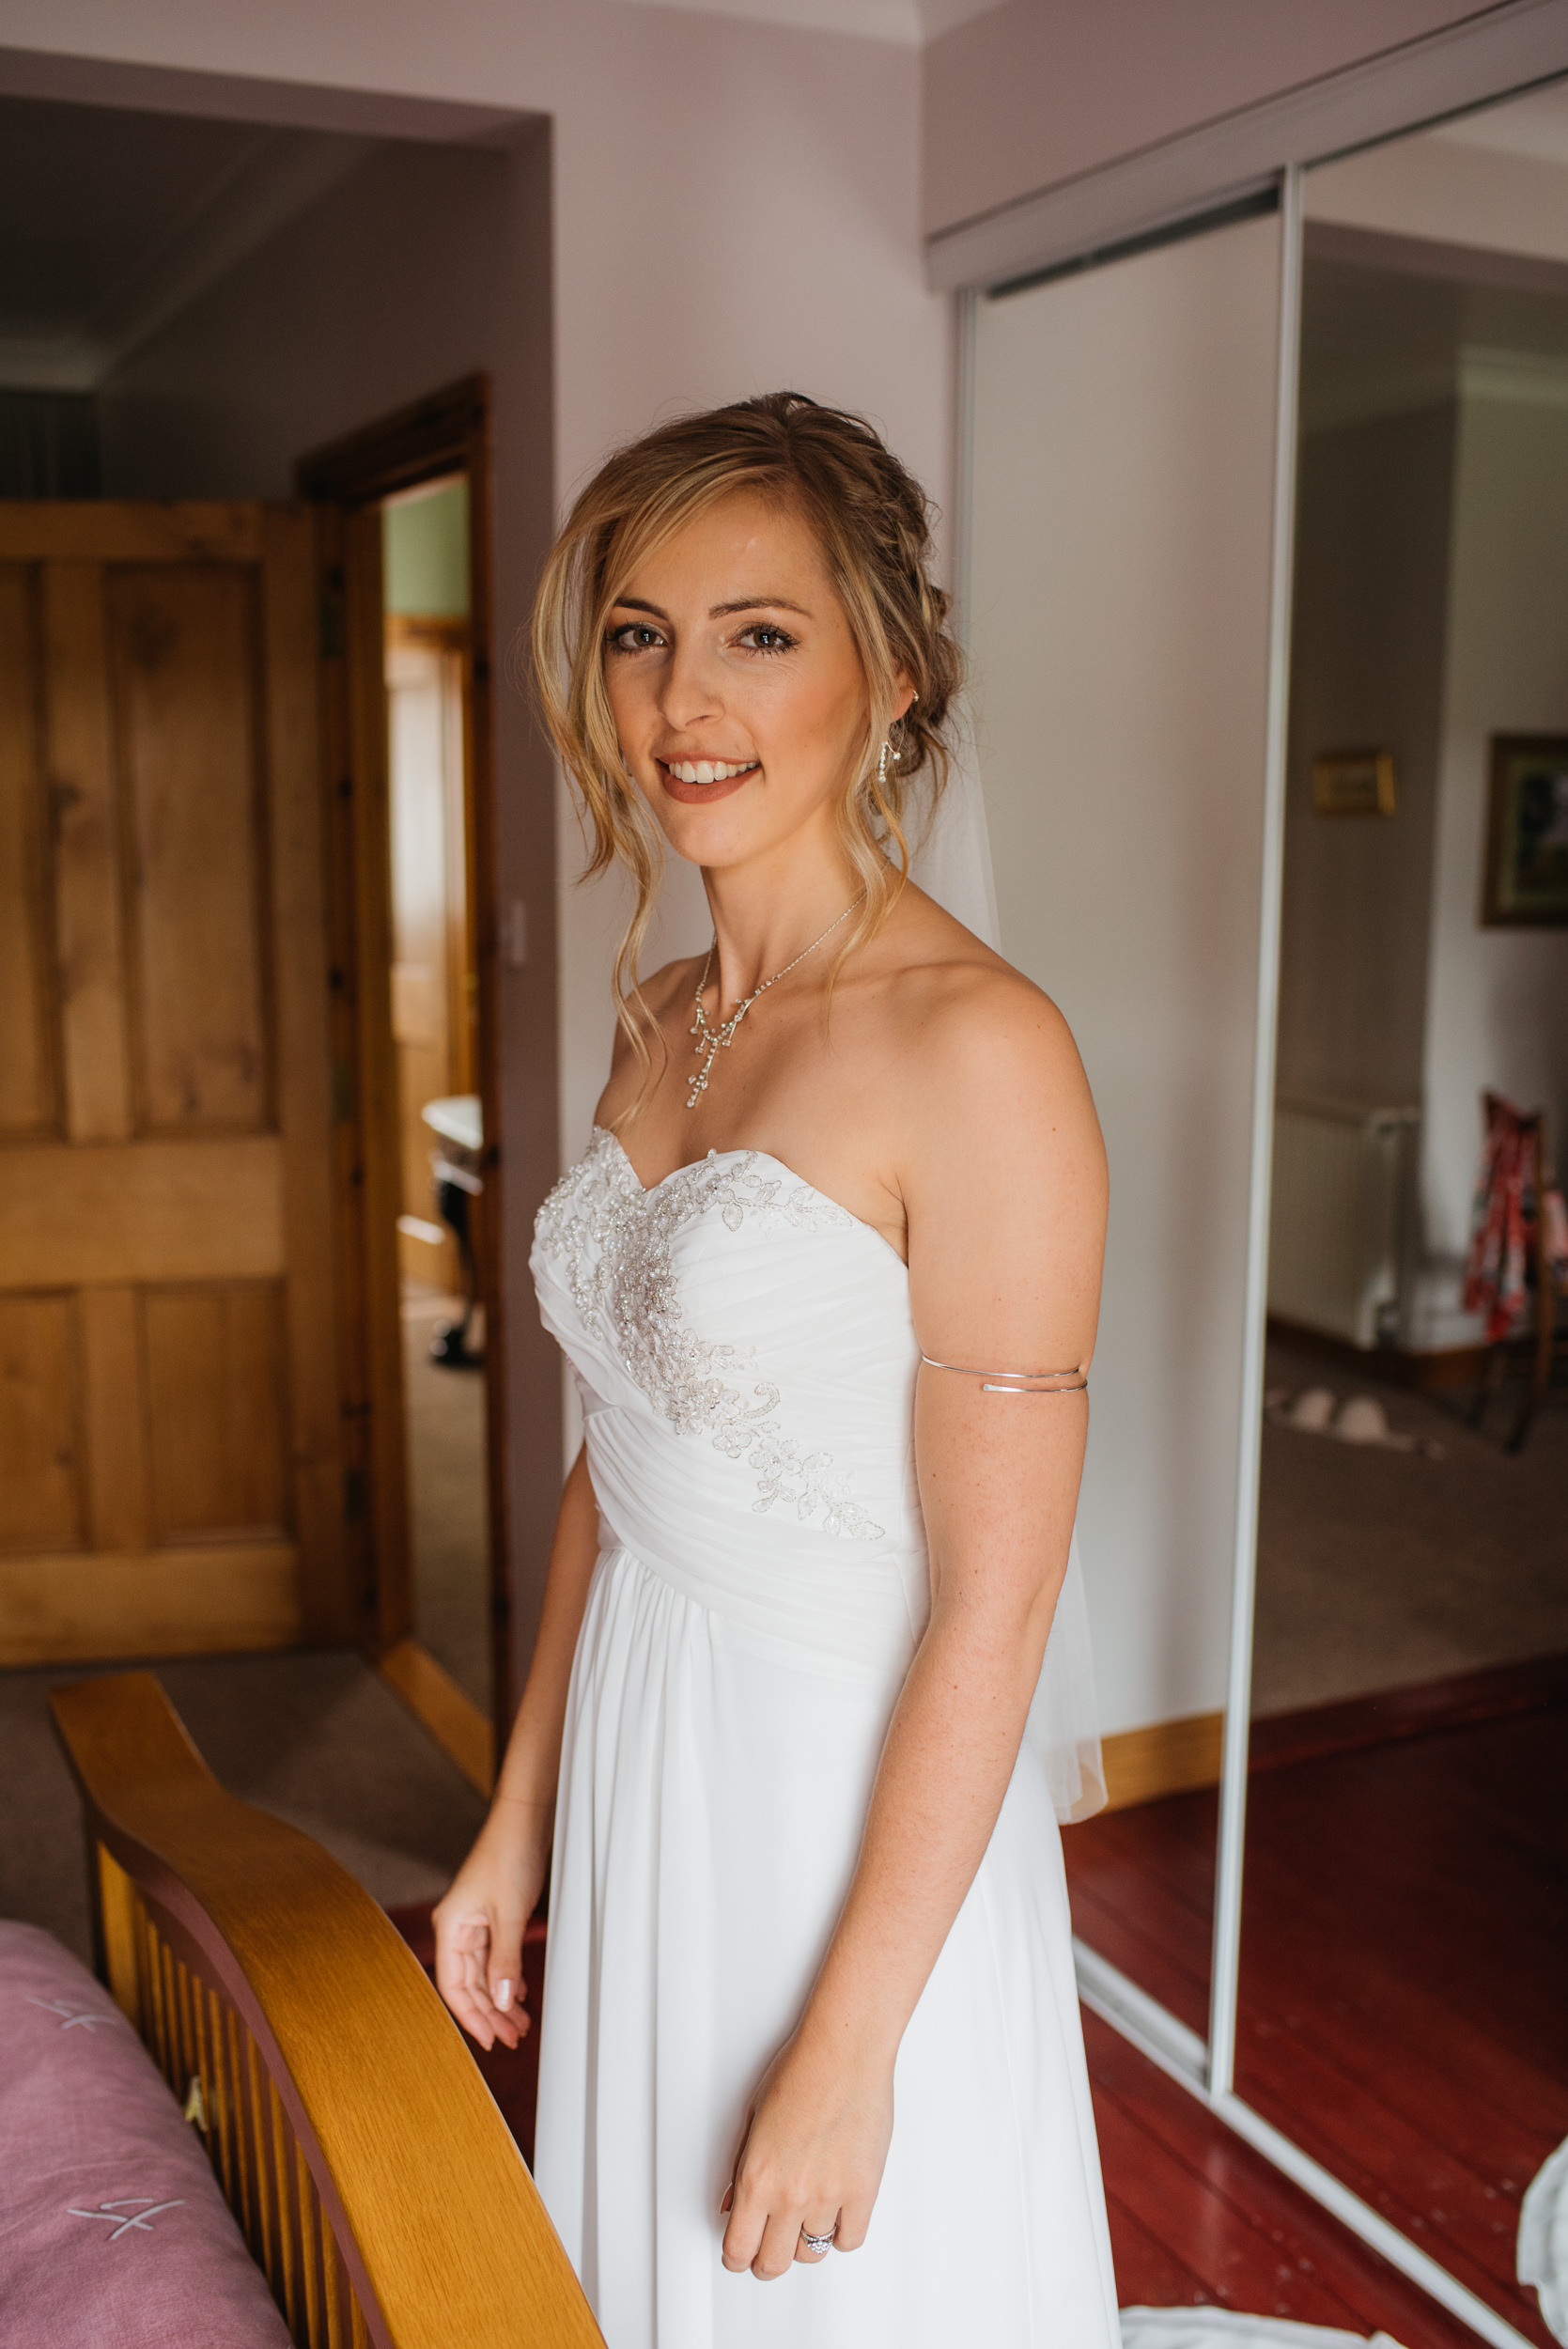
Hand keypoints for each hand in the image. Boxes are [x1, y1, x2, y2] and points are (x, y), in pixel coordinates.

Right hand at [432, 1800, 550, 2051]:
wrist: (523, 1821)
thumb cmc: (509, 1857)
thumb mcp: (510, 1914)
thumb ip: (505, 1960)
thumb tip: (498, 2003)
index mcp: (450, 1928)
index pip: (454, 1986)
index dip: (470, 2017)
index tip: (491, 2041)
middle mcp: (457, 1929)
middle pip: (470, 1984)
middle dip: (490, 2013)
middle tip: (513, 2039)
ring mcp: (475, 1924)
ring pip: (484, 1974)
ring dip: (501, 1999)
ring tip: (521, 2025)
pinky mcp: (492, 1917)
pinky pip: (495, 1957)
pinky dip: (507, 1977)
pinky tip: (518, 1995)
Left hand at [720, 2026, 894, 2279]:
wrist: (844, 2052)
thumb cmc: (799, 2071)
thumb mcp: (752, 2118)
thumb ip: (740, 2168)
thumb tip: (732, 2205)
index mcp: (757, 2178)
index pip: (739, 2249)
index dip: (737, 2257)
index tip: (740, 2253)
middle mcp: (790, 2196)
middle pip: (774, 2263)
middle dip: (766, 2259)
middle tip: (769, 2246)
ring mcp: (829, 2197)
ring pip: (812, 2253)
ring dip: (804, 2241)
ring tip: (804, 2218)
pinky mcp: (863, 2191)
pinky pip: (850, 2239)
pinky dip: (840, 2233)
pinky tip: (835, 2214)